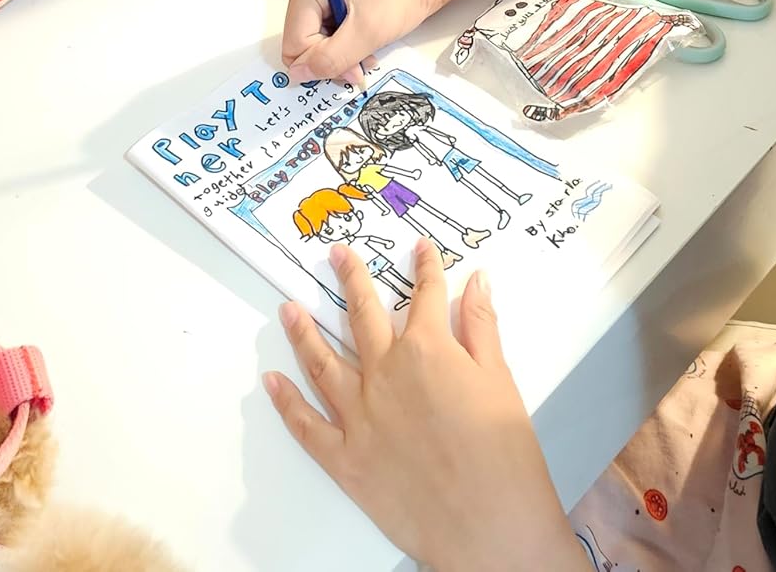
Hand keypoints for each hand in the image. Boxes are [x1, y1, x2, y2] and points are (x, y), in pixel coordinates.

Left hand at [265, 242, 584, 571]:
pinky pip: (306, 424)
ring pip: (323, 361)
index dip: (425, 268)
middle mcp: (385, 374)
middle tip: (337, 255)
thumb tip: (477, 284)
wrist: (489, 524)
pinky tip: (273, 381)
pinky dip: (286, 401)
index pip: (424, 295)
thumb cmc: (503, 455)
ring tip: (290, 309)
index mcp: (427, 349)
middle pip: (363, 314)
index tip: (419, 250)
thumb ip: (481, 327)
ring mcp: (359, 416)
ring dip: (304, 332)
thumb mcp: (500, 379)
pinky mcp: (345, 458)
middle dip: (350, 279)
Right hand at [282, 0, 458, 86]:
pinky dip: (345, 44)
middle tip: (362, 61)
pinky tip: (366, 41)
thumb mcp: (368, 31)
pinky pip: (326, 33)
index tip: (352, 68)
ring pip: (314, 41)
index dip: (321, 62)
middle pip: (301, 42)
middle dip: (331, 58)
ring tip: (368, 49)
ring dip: (340, 53)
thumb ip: (331, 58)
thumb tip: (299, 75)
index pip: (295, 41)